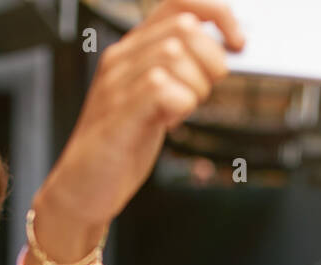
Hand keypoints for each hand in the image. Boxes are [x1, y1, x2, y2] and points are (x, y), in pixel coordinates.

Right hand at [36, 0, 244, 244]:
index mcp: (132, 50)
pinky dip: (180, 105)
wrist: (81, 190)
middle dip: (210, 61)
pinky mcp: (118, 114)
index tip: (238, 44)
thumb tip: (223, 55)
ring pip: (174, 55)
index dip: (217, 14)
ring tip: (182, 112)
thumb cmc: (121, 147)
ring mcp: (117, 85)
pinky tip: (170, 123)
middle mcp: (121, 59)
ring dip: (195, 86)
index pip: (179, 4)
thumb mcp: (156, 102)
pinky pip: (161, 88)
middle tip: (203, 94)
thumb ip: (180, 74)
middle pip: (183, 27)